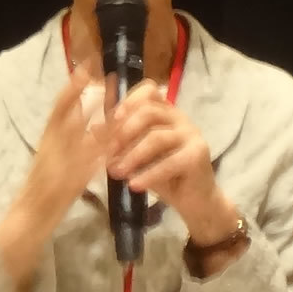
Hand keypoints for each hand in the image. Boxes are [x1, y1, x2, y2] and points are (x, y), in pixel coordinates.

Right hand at [0, 62, 109, 291]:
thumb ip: (66, 143)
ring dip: (98, 116)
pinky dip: (101, 153)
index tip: (86, 68)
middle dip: (88, 94)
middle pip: (70, 114)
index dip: (72, 87)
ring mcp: (60, 164)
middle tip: (107, 74)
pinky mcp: (69, 182)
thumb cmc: (39, 193)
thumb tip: (84, 123)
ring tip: (116, 100)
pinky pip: (88, 164)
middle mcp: (51, 147)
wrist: (27, 220)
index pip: (59, 108)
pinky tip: (115, 144)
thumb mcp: (51, 161)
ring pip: (82, 135)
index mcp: (47, 141)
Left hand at [108, 83, 236, 244]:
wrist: (194, 201)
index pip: (149, 90)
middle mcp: (180, 118)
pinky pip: (170, 162)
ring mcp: (192, 135)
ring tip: (117, 173)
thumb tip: (94, 128)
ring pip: (157, 137)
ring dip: (132, 156)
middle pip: (149, 112)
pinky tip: (134, 185)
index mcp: (166, 113)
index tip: (113, 118)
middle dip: (124, 132)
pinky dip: (149, 174)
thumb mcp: (137, 158)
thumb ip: (120, 143)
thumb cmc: (164, 176)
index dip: (129, 100)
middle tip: (108, 153)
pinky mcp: (198, 154)